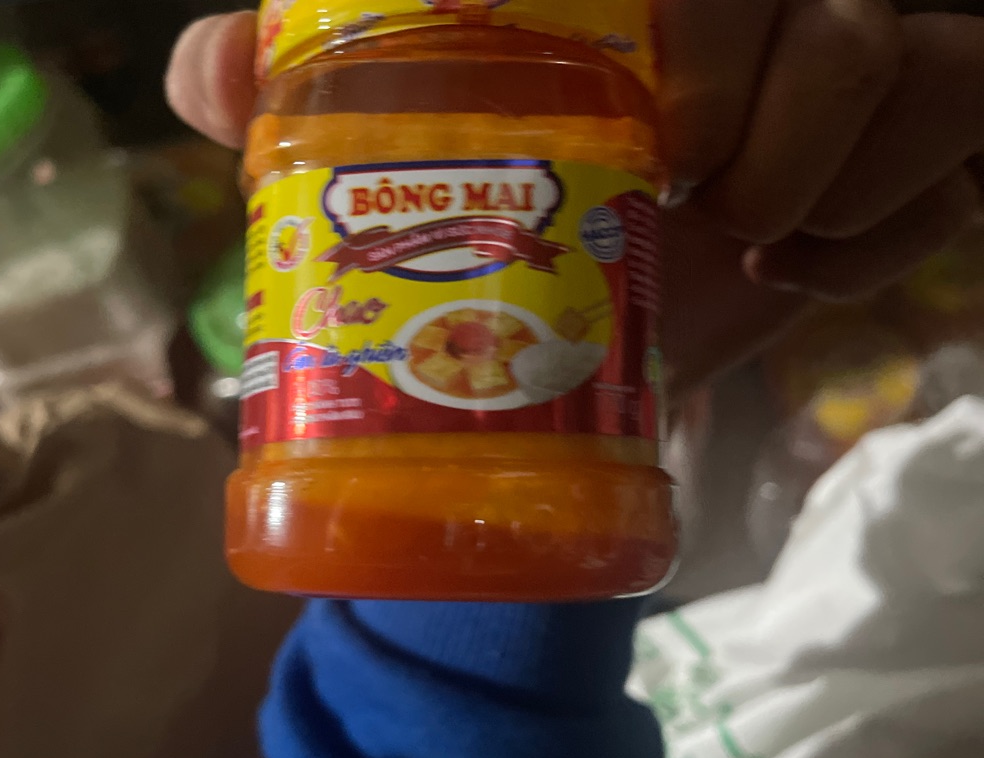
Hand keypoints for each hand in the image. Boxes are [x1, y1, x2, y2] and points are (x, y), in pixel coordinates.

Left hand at [165, 8, 983, 396]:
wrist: (604, 364)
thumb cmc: (520, 254)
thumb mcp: (419, 184)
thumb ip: (310, 117)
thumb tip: (206, 74)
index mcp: (647, 7)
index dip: (682, 24)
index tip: (636, 134)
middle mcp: (762, 18)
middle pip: (808, 10)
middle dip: (747, 112)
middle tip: (677, 197)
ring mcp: (857, 75)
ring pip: (895, 63)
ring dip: (816, 174)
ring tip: (735, 241)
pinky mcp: (920, 151)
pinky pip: (952, 157)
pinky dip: (882, 229)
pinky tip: (798, 271)